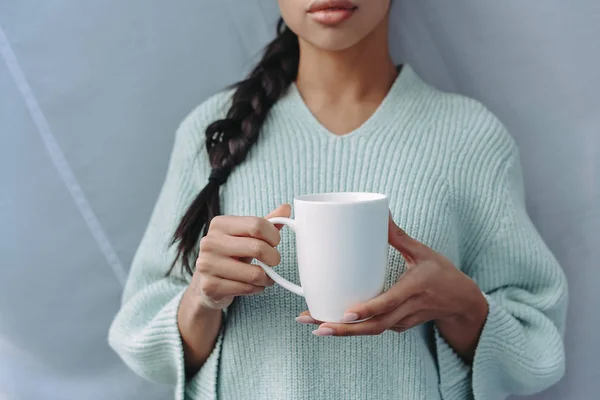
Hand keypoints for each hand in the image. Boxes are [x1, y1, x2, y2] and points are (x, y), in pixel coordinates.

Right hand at [187, 204, 290, 309]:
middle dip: (274, 258)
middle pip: (258, 247)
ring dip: (267, 277)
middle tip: (273, 261)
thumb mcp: (246, 236)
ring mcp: (207, 265)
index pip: (257, 225)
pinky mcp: (210, 286)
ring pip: (255, 273)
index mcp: (219, 224)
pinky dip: (257, 288)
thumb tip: (286, 208)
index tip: (275, 243)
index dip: (274, 236)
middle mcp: (210, 242)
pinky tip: (254, 285)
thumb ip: (266, 223)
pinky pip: (247, 288)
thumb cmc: (231, 255)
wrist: (206, 283)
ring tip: (265, 276)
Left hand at [297, 215, 487, 358]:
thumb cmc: (443, 274)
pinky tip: (332, 322)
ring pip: (372, 331)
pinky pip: (375, 328)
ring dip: (344, 331)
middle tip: (317, 326)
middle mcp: (408, 310)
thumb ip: (399, 236)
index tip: (345, 314)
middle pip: (374, 326)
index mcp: (414, 290)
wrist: (462, 302)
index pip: (388, 304)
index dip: (367, 310)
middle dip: (344, 329)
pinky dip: (355, 328)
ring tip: (316, 325)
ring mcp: (403, 322)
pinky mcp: (399, 326)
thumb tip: (381, 213)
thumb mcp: (424, 252)